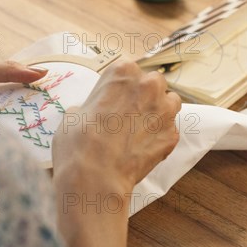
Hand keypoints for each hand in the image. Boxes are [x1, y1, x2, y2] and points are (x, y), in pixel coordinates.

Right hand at [53, 61, 180, 190]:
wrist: (95, 177)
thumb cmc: (78, 141)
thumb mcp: (74, 112)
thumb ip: (92, 104)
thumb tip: (94, 112)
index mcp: (122, 71)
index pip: (128, 69)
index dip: (121, 85)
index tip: (115, 97)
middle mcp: (148, 85)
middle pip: (153, 82)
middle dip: (145, 94)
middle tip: (129, 112)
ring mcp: (164, 110)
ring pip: (170, 101)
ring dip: (159, 110)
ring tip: (141, 127)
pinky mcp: (172, 135)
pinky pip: (169, 130)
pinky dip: (159, 136)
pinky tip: (143, 147)